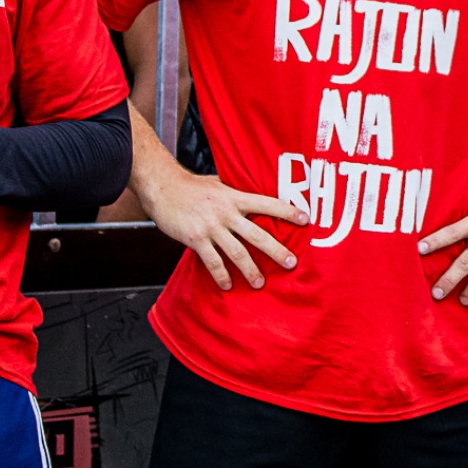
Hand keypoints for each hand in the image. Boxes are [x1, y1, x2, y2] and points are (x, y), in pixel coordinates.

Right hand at [141, 161, 306, 290]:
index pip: (267, 203)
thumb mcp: (218, 183)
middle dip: (276, 250)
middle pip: (257, 234)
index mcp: (235, 197)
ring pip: (237, 252)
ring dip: (251, 269)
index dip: (287, 211)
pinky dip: (221, 275)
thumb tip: (253, 192)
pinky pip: (213, 261)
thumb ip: (235, 191)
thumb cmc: (190, 186)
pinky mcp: (196, 238)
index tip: (305, 219)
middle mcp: (226, 212)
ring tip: (260, 283)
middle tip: (291, 263)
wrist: (162, 187)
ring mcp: (211, 227)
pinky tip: (228, 285)